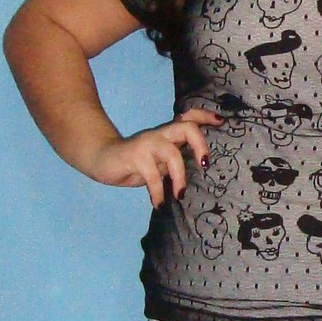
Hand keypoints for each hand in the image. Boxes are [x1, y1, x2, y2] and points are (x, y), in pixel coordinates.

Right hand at [87, 107, 221, 206]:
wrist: (101, 160)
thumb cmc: (135, 163)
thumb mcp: (160, 161)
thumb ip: (176, 159)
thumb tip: (198, 168)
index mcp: (167, 134)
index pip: (189, 117)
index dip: (205, 116)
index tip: (220, 122)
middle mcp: (159, 134)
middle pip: (186, 127)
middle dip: (200, 145)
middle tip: (204, 165)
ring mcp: (146, 144)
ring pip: (171, 153)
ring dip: (179, 177)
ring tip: (179, 195)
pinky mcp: (133, 157)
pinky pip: (151, 175)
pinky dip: (158, 192)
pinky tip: (158, 204)